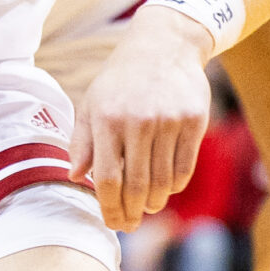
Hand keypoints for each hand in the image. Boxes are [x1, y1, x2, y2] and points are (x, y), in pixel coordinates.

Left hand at [69, 5, 212, 229]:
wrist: (164, 46)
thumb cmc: (121, 80)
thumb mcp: (92, 103)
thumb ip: (82, 141)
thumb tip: (75, 177)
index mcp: (107, 119)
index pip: (108, 179)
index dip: (110, 208)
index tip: (112, 222)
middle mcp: (138, 121)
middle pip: (137, 186)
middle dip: (133, 212)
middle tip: (131, 224)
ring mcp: (169, 121)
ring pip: (163, 181)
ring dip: (155, 202)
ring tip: (149, 207)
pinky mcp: (194, 120)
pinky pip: (184, 167)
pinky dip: (174, 185)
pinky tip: (167, 189)